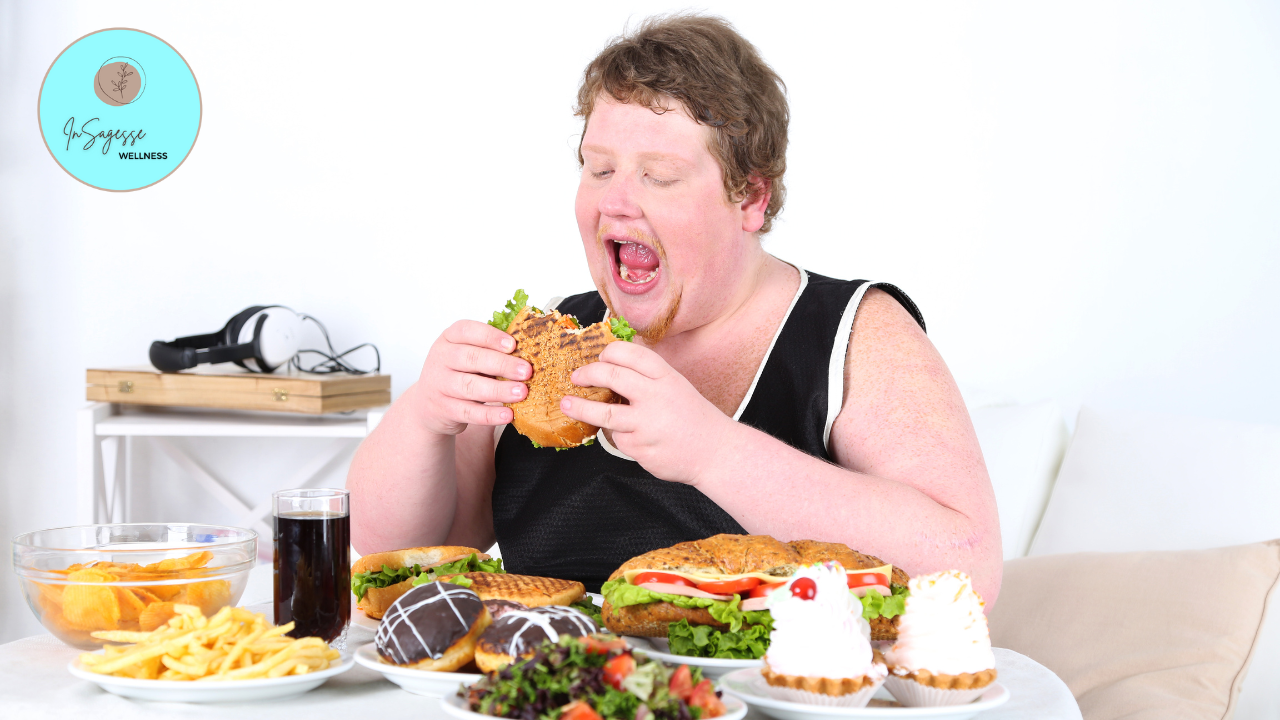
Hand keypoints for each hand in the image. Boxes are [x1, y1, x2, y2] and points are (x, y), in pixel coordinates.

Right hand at [411, 320, 529, 435]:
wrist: (429, 404)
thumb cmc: (459, 373)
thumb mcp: (468, 355)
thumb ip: (491, 350)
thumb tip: (528, 350)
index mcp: (449, 338)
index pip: (466, 331)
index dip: (490, 336)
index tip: (513, 344)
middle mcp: (440, 358)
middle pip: (471, 358)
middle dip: (502, 365)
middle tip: (526, 371)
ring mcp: (439, 384)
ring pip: (470, 386)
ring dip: (499, 390)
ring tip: (522, 392)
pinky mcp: (443, 409)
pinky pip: (469, 412)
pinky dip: (490, 415)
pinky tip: (508, 414)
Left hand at [560, 341, 734, 484]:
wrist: (715, 451)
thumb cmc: (692, 416)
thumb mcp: (675, 385)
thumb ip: (647, 376)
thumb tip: (609, 365)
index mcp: (666, 376)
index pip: (629, 353)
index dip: (608, 352)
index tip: (598, 358)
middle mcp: (656, 396)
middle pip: (611, 376)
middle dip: (588, 374)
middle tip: (576, 377)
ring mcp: (647, 424)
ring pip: (604, 412)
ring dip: (580, 407)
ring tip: (566, 404)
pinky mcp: (640, 448)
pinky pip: (617, 439)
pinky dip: (617, 435)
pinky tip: (627, 435)